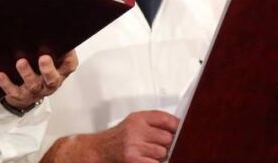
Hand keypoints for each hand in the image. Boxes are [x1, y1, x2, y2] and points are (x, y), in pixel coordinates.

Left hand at [0, 50, 78, 109]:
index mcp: (60, 72)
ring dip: (27, 73)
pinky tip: (1, 74)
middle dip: (48, 69)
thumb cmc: (41, 72)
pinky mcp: (20, 95)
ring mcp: (35, 91)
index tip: (64, 49)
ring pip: (33, 85)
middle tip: (43, 58)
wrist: (28, 94)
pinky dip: (7, 84)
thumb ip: (54, 47)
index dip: (69, 59)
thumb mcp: (52, 59)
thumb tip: (52, 27)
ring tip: (20, 62)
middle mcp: (49, 83)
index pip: (69, 66)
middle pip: (52, 79)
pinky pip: (14, 91)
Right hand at [41, 110, 178, 162]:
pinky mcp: (134, 160)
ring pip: (163, 152)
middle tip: (158, 145)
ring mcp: (134, 146)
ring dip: (159, 156)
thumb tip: (174, 128)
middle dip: (165, 143)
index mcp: (137, 118)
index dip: (175, 125)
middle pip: (167, 137)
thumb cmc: (117, 138)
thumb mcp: (133, 123)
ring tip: (149, 154)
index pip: (165, 118)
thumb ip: (151, 123)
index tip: (178, 129)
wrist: (99, 150)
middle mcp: (135, 130)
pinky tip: (146, 160)